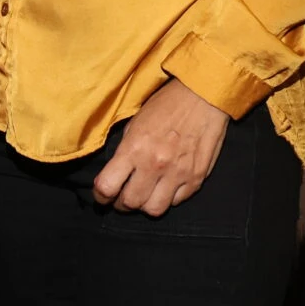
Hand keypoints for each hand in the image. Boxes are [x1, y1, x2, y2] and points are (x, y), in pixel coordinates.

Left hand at [92, 80, 228, 214]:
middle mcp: (155, 164)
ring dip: (145, 205)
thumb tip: (116, 173)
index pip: (107, 187)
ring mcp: (178, 173)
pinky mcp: (197, 178)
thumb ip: (125, 150)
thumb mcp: (135, 122)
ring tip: (145, 195)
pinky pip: (177, 202)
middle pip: (130, 203)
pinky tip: (166, 186)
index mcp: (134, 148)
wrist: (203, 96)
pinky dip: (169, 198)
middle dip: (121, 204)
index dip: (101, 196)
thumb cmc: (166, 105)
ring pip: (154, 209)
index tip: (102, 196)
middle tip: (122, 198)